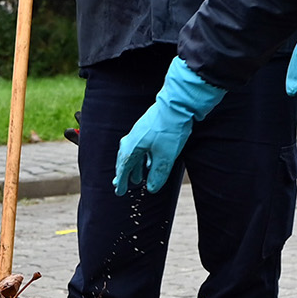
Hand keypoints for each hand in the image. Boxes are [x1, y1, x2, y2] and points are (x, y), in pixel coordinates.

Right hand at [111, 58, 228, 194]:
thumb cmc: (169, 131)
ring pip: (133, 153)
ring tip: (138, 178)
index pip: (123, 169)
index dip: (121, 182)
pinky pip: (140, 147)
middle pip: (125, 160)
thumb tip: (152, 189)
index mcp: (132, 148)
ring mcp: (139, 132)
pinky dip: (141, 158)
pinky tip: (148, 162)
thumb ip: (158, 174)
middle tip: (122, 185)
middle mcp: (132, 139)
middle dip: (125, 174)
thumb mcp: (165, 157)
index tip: (119, 192)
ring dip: (135, 167)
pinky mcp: (147, 128)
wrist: (177, 105)